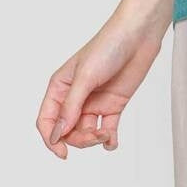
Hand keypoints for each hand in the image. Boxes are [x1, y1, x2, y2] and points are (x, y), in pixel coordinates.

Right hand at [36, 9, 165, 158]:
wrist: (139, 35)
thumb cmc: (108, 46)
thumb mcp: (85, 76)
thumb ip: (71, 107)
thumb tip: (57, 135)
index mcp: (61, 87)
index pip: (47, 120)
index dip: (51, 139)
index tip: (62, 152)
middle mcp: (75, 96)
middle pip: (67, 131)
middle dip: (79, 139)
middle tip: (95, 136)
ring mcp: (94, 101)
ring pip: (86, 132)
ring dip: (94, 139)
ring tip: (105, 134)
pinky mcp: (113, 104)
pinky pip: (106, 129)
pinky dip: (108, 140)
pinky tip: (112, 141)